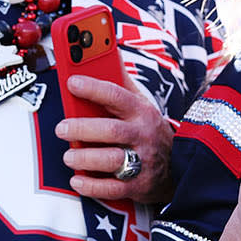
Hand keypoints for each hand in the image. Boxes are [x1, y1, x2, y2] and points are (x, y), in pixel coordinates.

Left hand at [57, 60, 174, 203]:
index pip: (116, 95)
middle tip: (62, 128)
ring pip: (111, 160)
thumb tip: (108, 53)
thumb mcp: (142, 105)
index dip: (93, 87)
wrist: (178, 168)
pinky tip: (77, 180)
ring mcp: (141, 162)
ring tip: (69, 155)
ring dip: (85, 158)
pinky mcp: (137, 186)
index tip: (72, 82)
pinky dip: (91, 185)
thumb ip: (122, 83)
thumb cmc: (149, 131)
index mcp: (141, 112)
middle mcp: (142, 135)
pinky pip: (112, 188)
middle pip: (111, 130)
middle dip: (83, 128)